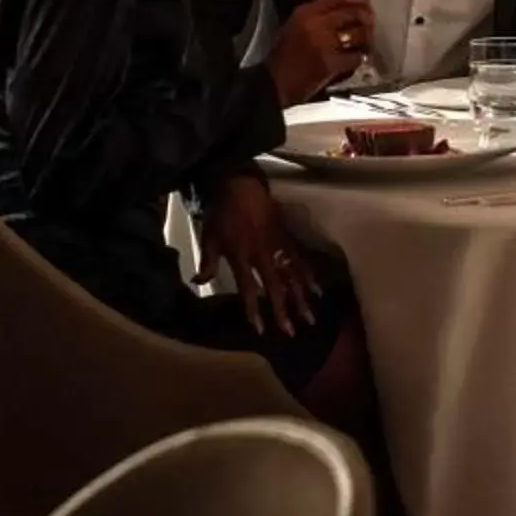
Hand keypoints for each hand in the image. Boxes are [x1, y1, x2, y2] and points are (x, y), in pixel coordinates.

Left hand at [195, 171, 319, 337]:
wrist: (240, 184)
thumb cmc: (221, 213)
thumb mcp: (209, 237)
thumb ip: (207, 262)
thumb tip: (198, 283)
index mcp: (240, 256)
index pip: (248, 288)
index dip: (254, 309)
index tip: (261, 329)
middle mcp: (261, 254)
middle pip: (275, 286)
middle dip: (283, 310)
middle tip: (291, 331)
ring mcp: (277, 245)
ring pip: (291, 275)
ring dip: (301, 298)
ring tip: (310, 318)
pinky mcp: (287, 236)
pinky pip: (300, 258)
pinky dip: (310, 274)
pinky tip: (318, 289)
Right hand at [270, 0, 372, 103]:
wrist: (275, 82)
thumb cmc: (284, 54)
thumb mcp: (295, 25)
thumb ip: (317, 14)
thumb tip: (345, 6)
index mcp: (306, 12)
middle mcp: (317, 24)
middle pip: (354, 12)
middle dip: (367, 16)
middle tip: (371, 22)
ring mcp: (325, 44)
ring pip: (359, 34)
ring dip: (367, 38)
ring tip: (366, 42)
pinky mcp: (331, 63)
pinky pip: (356, 56)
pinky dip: (359, 58)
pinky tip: (357, 59)